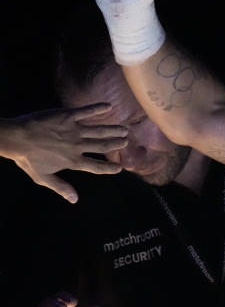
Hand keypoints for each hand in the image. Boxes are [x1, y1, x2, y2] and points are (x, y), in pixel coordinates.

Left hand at [1, 104, 127, 202]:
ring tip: (124, 129)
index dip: (109, 168)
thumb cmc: (27, 158)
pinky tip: (108, 106)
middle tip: (125, 141)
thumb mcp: (43, 177)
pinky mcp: (67, 116)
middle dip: (116, 144)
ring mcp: (74, 130)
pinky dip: (98, 109)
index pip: (96, 166)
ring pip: (99, 130)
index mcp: (72, 161)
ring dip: (113, 130)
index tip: (119, 168)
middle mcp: (77, 146)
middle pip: (102, 146)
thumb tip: (75, 200)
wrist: (15, 138)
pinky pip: (86, 112)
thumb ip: (60, 187)